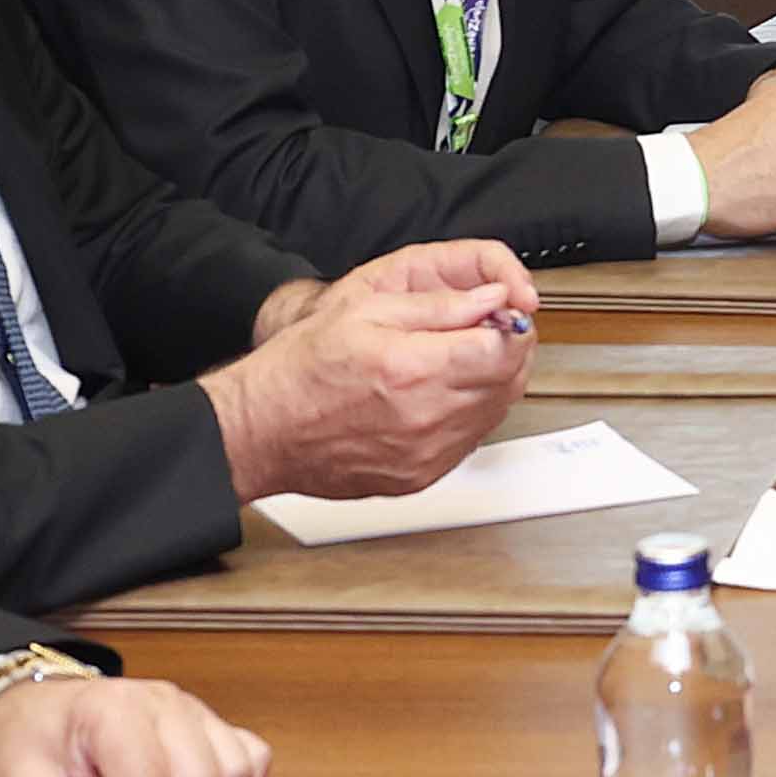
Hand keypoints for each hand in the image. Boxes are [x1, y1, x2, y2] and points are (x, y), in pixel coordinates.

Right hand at [206, 243, 530, 499]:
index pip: (506, 347)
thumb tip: (491, 300)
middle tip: (485, 332)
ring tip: (459, 360)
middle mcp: (428, 418)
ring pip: (495, 412)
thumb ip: (438, 306)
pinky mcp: (421, 476)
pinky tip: (442, 395)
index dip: (512, 324)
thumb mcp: (364, 310)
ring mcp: (427, 454)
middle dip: (508, 350)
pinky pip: (470, 441)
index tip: (502, 314)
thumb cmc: (299, 372)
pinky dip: (470, 414)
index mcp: (416, 370)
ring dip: (493, 382)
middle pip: (509, 381)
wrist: (262, 432)